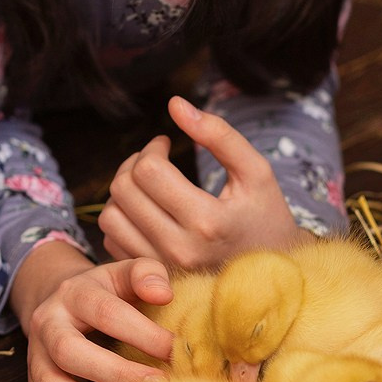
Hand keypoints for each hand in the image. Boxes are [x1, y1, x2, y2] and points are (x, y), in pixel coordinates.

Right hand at [25, 256, 175, 381]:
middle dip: (115, 373)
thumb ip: (147, 273)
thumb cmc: (106, 294)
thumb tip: (163, 294)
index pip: (103, 311)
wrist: (61, 307)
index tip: (174, 350)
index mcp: (72, 293)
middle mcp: (46, 325)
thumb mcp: (124, 273)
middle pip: (68, 351)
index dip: (141, 332)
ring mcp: (35, 360)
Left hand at [98, 95, 304, 268]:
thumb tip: (174, 103)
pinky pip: (111, 240)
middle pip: (123, 190)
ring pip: (109, 216)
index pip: (149, 170)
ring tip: (148, 183)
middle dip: (134, 163)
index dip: (153, 147)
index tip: (166, 143)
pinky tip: (147, 210)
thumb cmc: (266, 217)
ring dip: (123, 190)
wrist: (272, 277)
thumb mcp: (255, 172)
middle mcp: (179, 250)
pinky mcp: (149, 277)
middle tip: (155, 159)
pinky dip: (123, 218)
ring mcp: (161, 269)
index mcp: (207, 222)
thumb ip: (219, 134)